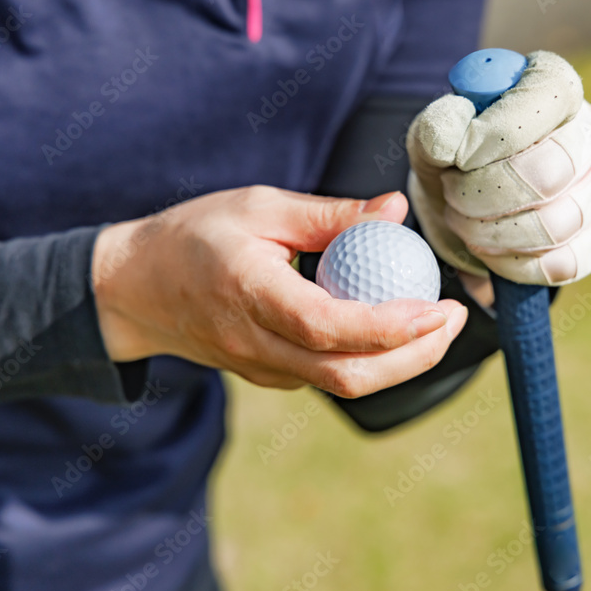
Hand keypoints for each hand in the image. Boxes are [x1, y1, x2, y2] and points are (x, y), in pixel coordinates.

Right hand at [91, 186, 467, 397]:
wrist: (136, 286)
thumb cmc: (196, 235)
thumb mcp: (260, 206)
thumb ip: (330, 215)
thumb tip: (395, 210)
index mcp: (250, 293)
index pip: (329, 326)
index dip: (392, 326)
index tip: (440, 306)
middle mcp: (254, 343)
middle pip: (346, 375)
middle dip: (414, 357)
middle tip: (455, 319)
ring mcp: (258, 367)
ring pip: (340, 384)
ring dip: (399, 363)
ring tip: (436, 324)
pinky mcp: (265, 375)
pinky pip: (324, 376)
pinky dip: (368, 359)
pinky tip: (390, 328)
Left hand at [407, 50, 590, 286]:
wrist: (468, 201)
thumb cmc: (455, 159)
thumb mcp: (434, 136)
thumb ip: (437, 129)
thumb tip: (452, 134)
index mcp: (552, 89)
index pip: (549, 97)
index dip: (500, 131)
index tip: (460, 156)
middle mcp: (586, 135)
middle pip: (550, 172)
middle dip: (484, 194)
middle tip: (452, 195)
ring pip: (556, 224)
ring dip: (492, 233)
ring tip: (463, 222)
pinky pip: (563, 263)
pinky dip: (514, 264)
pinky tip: (490, 249)